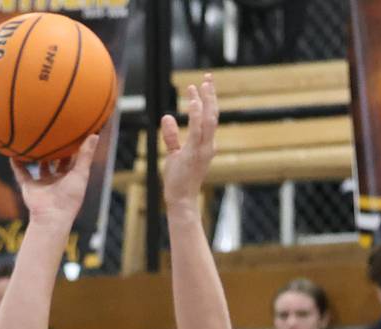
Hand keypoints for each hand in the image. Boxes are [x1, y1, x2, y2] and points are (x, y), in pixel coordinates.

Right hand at [10, 132, 100, 228]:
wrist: (52, 216)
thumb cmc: (70, 197)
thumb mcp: (80, 173)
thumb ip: (86, 154)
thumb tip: (95, 134)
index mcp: (71, 178)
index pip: (74, 159)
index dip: (75, 147)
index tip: (76, 132)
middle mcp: (57, 180)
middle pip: (57, 162)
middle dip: (57, 149)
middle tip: (55, 131)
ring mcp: (43, 184)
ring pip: (40, 166)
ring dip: (37, 156)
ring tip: (35, 139)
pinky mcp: (30, 187)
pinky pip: (21, 174)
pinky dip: (17, 165)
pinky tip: (13, 153)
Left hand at [160, 76, 218, 207]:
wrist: (181, 199)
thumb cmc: (178, 179)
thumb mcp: (174, 154)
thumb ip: (171, 136)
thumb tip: (167, 117)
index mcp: (206, 145)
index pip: (208, 118)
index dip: (205, 101)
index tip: (199, 85)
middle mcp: (208, 145)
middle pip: (213, 114)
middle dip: (211, 95)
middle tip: (207, 77)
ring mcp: (203, 150)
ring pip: (209, 120)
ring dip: (206, 101)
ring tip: (201, 84)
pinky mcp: (195, 154)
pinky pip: (198, 131)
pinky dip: (197, 116)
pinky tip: (194, 102)